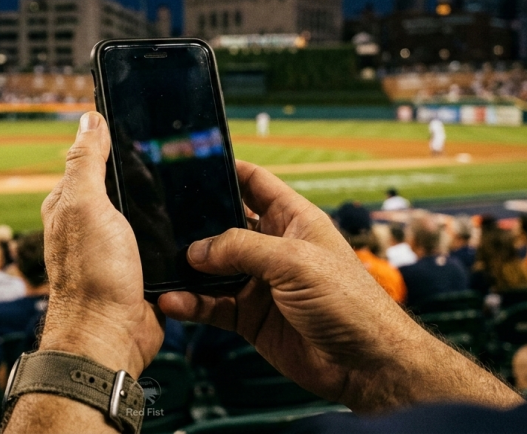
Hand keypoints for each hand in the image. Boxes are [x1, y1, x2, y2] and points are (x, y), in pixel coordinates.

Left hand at [38, 111, 163, 376]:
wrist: (111, 336)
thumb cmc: (91, 276)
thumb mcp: (85, 206)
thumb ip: (86, 162)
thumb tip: (89, 119)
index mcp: (73, 203)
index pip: (98, 158)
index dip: (122, 145)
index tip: (149, 132)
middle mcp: (94, 223)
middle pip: (134, 186)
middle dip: (155, 184)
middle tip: (170, 181)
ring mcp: (120, 246)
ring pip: (157, 214)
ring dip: (170, 215)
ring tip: (183, 210)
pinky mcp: (145, 267)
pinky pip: (169, 243)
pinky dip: (180, 239)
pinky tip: (192, 233)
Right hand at [159, 161, 520, 411]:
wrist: (365, 363)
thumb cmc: (351, 302)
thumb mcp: (294, 261)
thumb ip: (242, 248)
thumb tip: (197, 249)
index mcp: (293, 219)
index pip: (253, 183)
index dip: (225, 171)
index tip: (191, 162)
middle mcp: (273, 248)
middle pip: (224, 226)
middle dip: (195, 224)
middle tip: (161, 221)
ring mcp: (260, 283)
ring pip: (212, 270)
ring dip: (188, 270)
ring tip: (162, 267)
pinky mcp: (250, 317)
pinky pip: (212, 306)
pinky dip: (191, 304)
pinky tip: (173, 302)